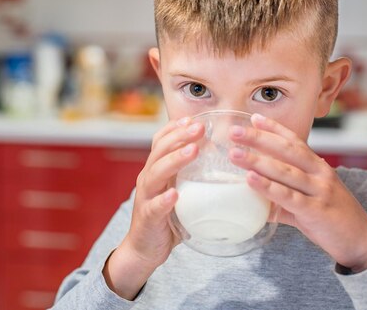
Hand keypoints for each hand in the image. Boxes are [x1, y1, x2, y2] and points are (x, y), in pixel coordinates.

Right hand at [103, 117, 203, 298]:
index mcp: (155, 170)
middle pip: (159, 151)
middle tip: (200, 128)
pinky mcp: (148, 217)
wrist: (145, 248)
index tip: (193, 118)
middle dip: (179, 137)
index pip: (160, 141)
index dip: (174, 128)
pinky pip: (155, 207)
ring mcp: (146, 197)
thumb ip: (191, 176)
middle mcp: (148, 179)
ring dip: (174, 160)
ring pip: (156, 173)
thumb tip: (222, 161)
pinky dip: (164, 200)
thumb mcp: (178, 190)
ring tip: (193, 151)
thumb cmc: (166, 218)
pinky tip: (174, 194)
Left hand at [229, 114, 366, 272]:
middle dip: (259, 139)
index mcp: (318, 166)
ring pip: (285, 171)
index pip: (295, 141)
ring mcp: (318, 190)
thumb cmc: (332, 217)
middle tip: (235, 132)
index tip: (254, 117)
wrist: (362, 241)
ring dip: (258, 161)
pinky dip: (268, 187)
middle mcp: (319, 173)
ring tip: (236, 154)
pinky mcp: (315, 210)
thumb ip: (283, 196)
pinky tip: (251, 180)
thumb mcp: (310, 198)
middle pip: (286, 150)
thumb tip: (255, 197)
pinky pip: (288, 196)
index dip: (274, 128)